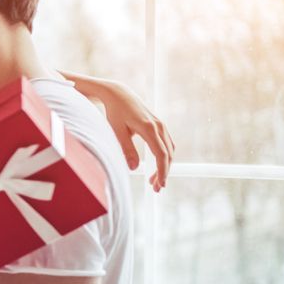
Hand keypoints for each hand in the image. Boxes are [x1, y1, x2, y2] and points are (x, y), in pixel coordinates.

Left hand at [66, 73, 174, 191]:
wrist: (119, 95)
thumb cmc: (114, 113)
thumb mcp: (116, 131)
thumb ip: (126, 149)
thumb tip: (135, 168)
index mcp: (149, 129)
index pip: (161, 155)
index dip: (162, 171)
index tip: (159, 185)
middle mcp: (159, 126)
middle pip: (167, 155)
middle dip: (163, 173)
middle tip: (156, 189)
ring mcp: (161, 125)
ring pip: (169, 150)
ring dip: (164, 166)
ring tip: (154, 182)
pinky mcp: (159, 126)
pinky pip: (167, 144)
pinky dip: (164, 157)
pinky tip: (157, 167)